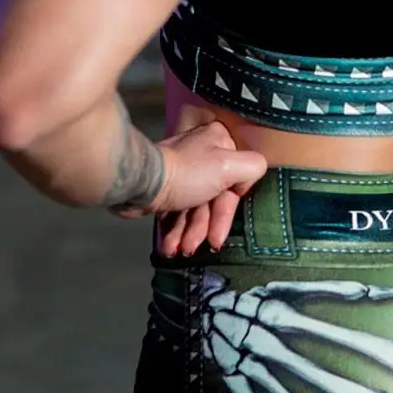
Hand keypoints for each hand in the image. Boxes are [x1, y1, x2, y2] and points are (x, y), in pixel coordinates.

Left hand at [110, 119, 266, 257]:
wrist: (140, 183)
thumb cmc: (187, 174)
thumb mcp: (229, 166)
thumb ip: (253, 167)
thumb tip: (251, 178)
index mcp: (219, 143)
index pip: (236, 182)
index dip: (226, 212)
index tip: (217, 234)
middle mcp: (203, 154)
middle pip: (214, 198)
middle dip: (203, 228)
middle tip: (194, 247)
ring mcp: (184, 172)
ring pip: (195, 208)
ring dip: (188, 233)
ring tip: (178, 250)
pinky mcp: (166, 187)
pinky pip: (177, 211)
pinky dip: (175, 230)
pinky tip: (169, 246)